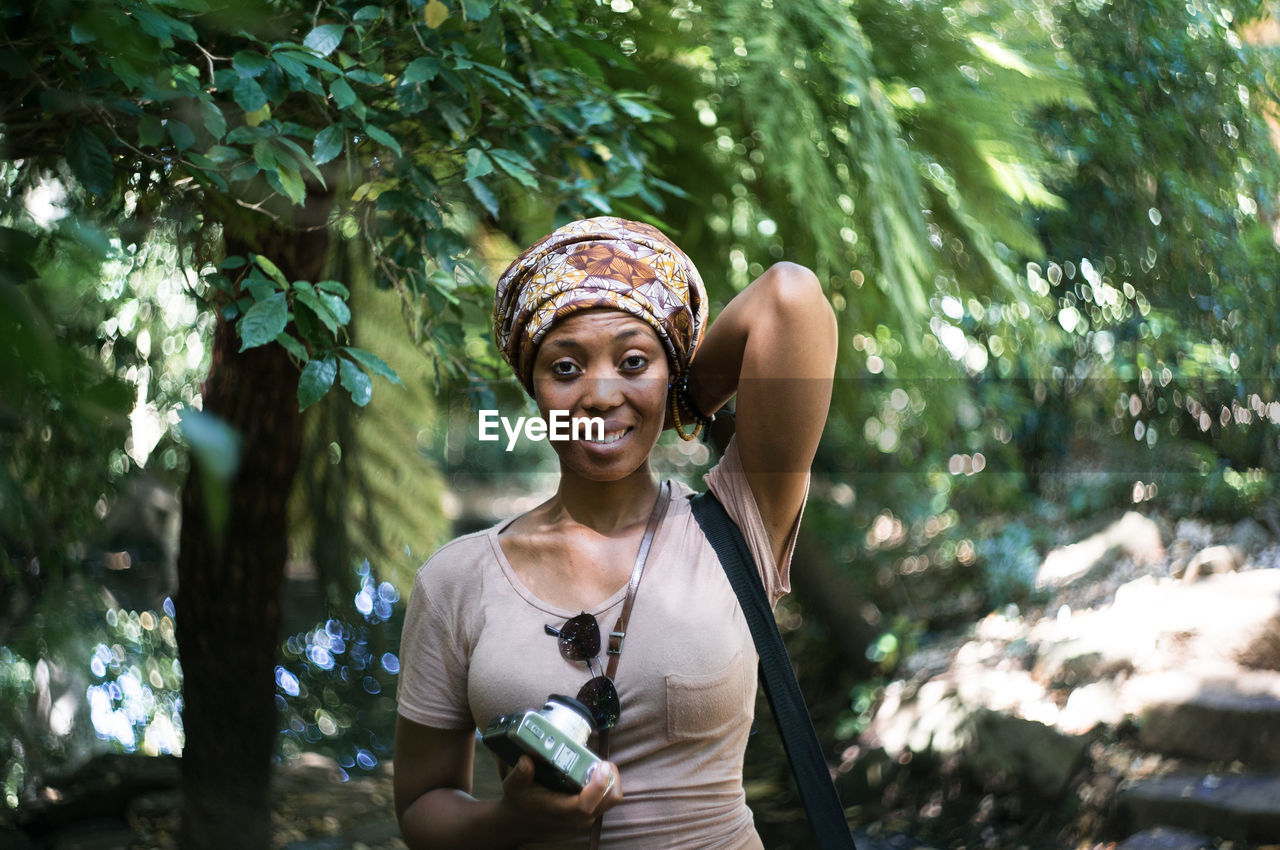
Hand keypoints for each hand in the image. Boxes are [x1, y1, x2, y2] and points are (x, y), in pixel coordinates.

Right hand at [498, 755, 622, 835]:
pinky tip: (593, 773)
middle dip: (610, 777)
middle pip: (609, 799)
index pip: (586, 804)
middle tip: (600, 761)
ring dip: (609, 780)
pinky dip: (605, 786)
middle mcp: (576, 817)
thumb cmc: (519, 802)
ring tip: (597, 765)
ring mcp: (584, 818)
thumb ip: (521, 773)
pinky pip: (606, 800)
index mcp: (560, 811)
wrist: (519, 822)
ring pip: (610, 800)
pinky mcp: (587, 815)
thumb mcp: (514, 785)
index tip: (601, 765)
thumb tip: (526, 760)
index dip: (598, 785)